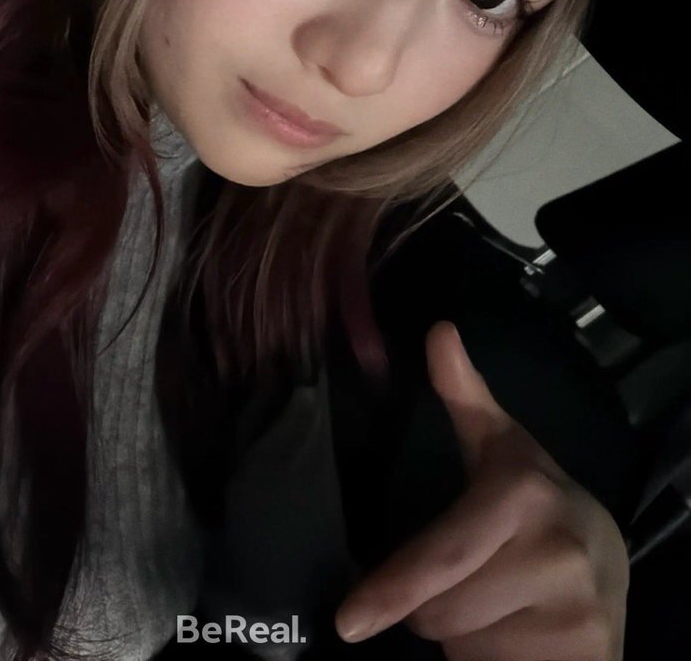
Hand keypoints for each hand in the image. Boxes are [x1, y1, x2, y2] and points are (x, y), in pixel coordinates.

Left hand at [334, 321, 628, 659]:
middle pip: (438, 611)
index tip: (349, 622)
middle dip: (434, 604)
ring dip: (465, 634)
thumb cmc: (540, 503)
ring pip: (462, 646)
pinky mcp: (587, 659)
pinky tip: (516, 632)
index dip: (393, 590)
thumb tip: (438, 331)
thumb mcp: (505, 449)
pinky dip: (493, 659)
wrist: (611, 565)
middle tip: (469, 577)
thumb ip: (466, 399)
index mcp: (521, 496)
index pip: (442, 556)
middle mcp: (554, 555)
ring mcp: (575, 616)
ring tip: (498, 601)